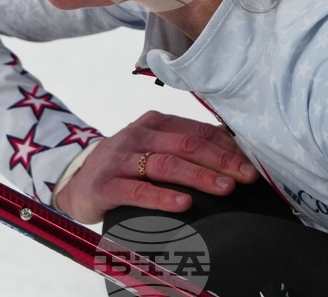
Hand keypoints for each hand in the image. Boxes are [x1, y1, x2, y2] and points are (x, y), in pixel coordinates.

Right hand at [53, 110, 258, 223]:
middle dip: (221, 160)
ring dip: (200, 176)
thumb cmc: (125, 166)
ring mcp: (121, 158)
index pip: (198, 131)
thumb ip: (185, 147)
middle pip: (187, 145)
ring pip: (167, 164)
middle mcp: (139, 135)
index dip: (227, 147)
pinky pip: (138, 190)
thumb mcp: (153, 148)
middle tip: (247, 176)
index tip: (251, 164)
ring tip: (225, 188)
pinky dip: (163, 197)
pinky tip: (184, 204)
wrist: (76, 181)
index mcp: (156, 123)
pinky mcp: (106, 184)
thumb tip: (234, 153)